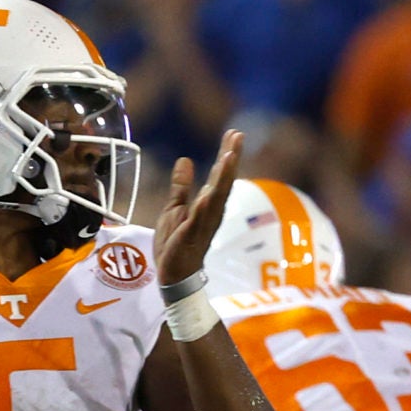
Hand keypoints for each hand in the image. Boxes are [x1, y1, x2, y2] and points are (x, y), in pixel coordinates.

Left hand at [153, 130, 242, 286]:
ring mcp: (202, 226)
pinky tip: (208, 194)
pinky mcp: (190, 238)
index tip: (234, 134)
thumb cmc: (176, 245)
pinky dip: (204, 207)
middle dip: (230, 160)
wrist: (173, 276)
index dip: (226, 155)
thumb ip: (181, 187)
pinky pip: (199, 221)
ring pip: (216, 199)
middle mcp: (210, 214)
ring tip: (229, 157)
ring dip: (223, 178)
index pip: (219, 177)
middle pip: (223, 183)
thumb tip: (185, 160)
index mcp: (208, 207)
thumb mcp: (174, 209)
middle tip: (238, 136)